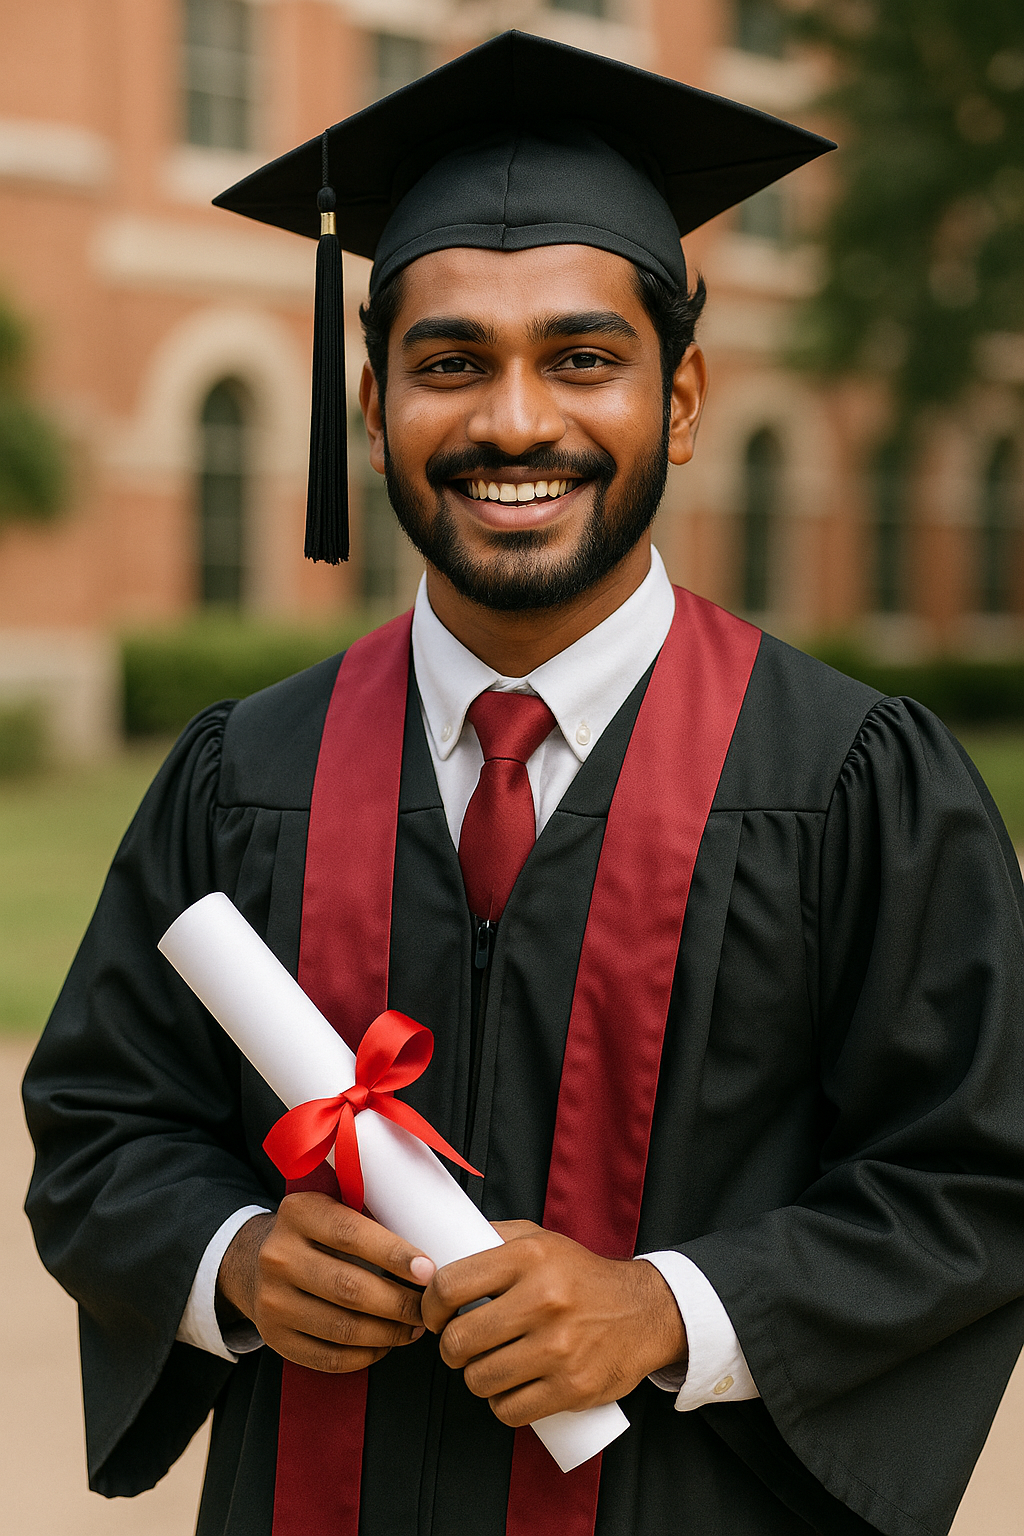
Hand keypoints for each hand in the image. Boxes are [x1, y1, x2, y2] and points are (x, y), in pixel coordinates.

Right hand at [216, 1192, 435, 1372]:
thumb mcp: (332, 1207)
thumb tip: (431, 1238)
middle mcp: (278, 1256)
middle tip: (428, 1307)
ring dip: (388, 1333)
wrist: (254, 1260)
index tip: (429, 1270)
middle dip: (399, 1302)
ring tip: (414, 1328)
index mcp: (297, 1213)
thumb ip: (369, 1216)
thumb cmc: (316, 1233)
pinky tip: (386, 1344)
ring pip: (342, 1328)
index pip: (351, 1234)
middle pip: (349, 1287)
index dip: (394, 1254)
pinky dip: (366, 1356)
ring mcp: (272, 1300)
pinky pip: (328, 1357)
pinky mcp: (274, 1336)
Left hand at [420, 1220, 686, 1426]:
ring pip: (480, 1379)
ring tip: (487, 1365)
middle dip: (450, 1347)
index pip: (451, 1285)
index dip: (431, 1305)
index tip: (435, 1314)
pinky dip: (502, 1405)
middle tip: (460, 1344)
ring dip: (475, 1378)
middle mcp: (544, 1299)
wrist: (644, 1311)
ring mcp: (560, 1347)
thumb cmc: (581, 1277)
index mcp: (529, 1257)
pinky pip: (510, 1410)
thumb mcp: (540, 1240)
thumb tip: (440, 1249)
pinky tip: (509, 1389)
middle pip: (460, 1339)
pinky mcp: (573, 1387)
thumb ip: (492, 1238)